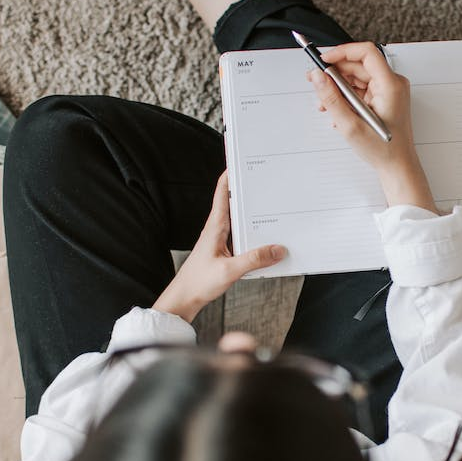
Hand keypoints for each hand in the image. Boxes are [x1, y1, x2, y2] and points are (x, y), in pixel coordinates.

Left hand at [153, 172, 284, 321]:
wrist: (183, 299)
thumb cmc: (198, 283)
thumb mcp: (229, 271)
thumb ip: (254, 260)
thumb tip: (278, 249)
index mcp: (215, 227)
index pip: (223, 193)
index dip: (231, 175)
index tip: (241, 161)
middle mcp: (217, 230)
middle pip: (234, 203)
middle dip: (249, 192)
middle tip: (265, 181)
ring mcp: (220, 240)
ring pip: (240, 221)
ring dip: (253, 215)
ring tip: (271, 208)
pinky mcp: (224, 252)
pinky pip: (242, 237)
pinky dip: (254, 235)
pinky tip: (266, 241)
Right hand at [308, 42, 436, 211]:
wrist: (397, 166)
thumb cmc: (383, 150)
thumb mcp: (350, 125)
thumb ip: (331, 98)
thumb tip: (318, 77)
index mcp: (390, 86)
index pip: (366, 52)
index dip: (342, 52)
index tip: (325, 60)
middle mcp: (392, 84)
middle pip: (359, 65)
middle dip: (335, 72)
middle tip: (316, 81)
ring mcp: (388, 91)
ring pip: (358, 76)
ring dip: (338, 86)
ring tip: (325, 102)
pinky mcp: (383, 98)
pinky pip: (361, 88)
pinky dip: (346, 95)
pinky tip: (337, 109)